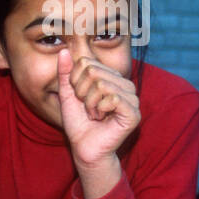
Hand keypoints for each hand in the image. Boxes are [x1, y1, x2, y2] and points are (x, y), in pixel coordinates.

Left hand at [57, 48, 140, 184]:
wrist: (84, 148)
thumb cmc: (78, 122)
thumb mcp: (68, 94)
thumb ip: (66, 72)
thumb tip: (64, 50)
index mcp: (112, 77)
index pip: (87, 63)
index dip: (76, 82)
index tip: (80, 98)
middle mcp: (125, 85)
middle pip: (94, 72)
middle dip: (83, 93)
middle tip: (88, 108)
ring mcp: (132, 99)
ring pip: (103, 85)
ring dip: (90, 103)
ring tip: (95, 114)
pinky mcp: (134, 113)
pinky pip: (113, 98)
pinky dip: (100, 109)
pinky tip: (102, 119)